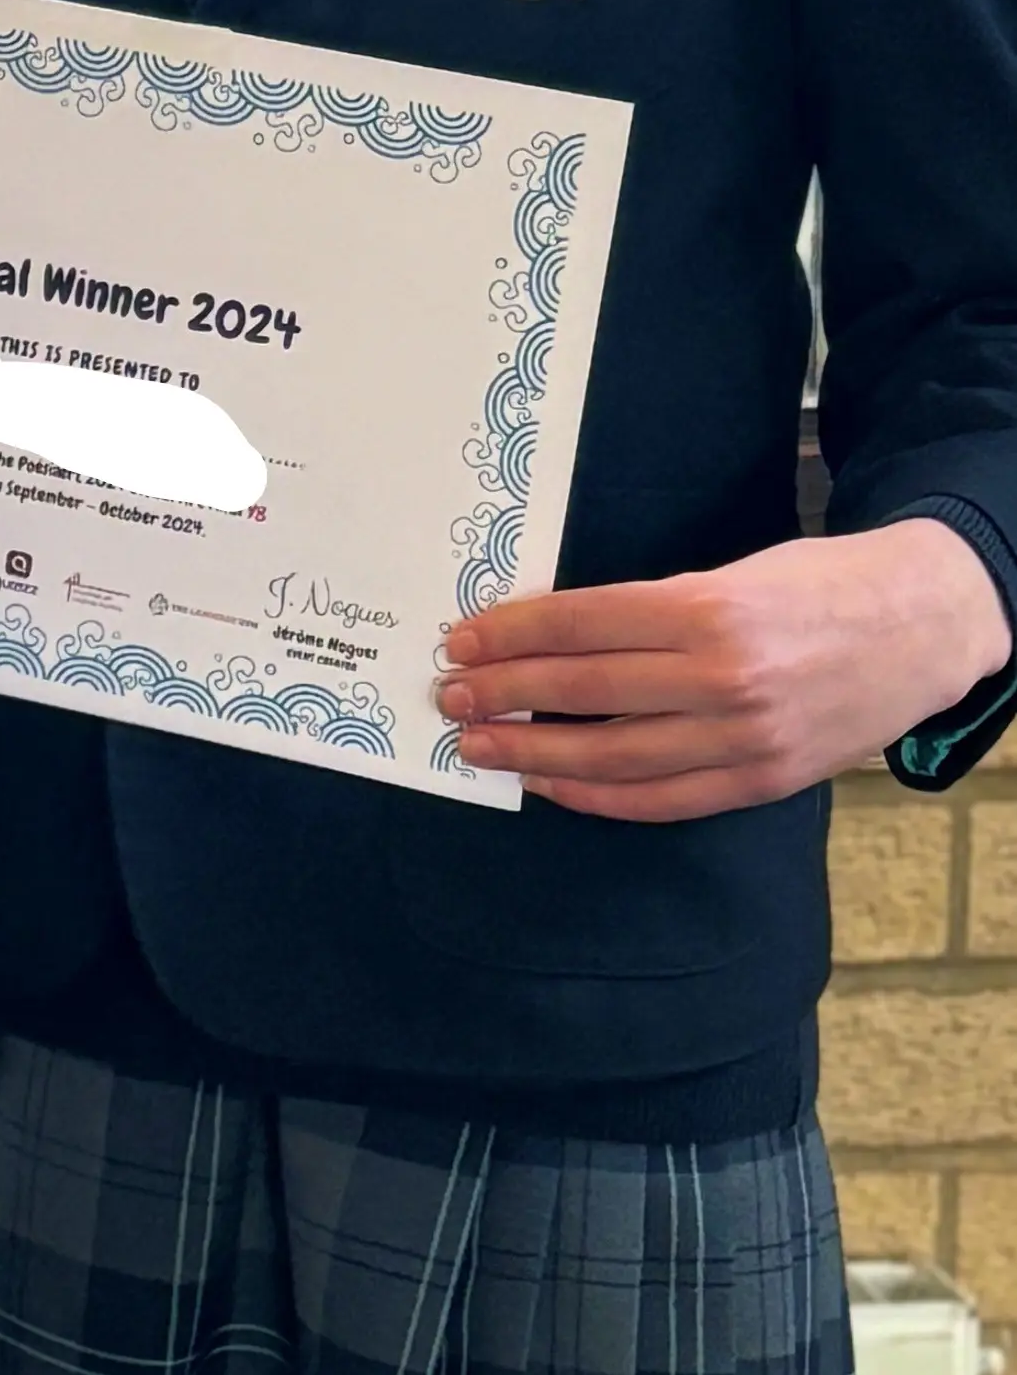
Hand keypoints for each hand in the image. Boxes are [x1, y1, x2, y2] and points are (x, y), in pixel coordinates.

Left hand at [439, 518, 1012, 821]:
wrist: (922, 627)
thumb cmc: (819, 589)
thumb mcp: (733, 574)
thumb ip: (651, 610)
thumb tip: (550, 635)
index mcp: (709, 611)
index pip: (581, 624)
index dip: (511, 635)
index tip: (462, 641)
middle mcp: (722, 678)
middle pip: (583, 689)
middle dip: (504, 694)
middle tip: (451, 696)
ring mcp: (742, 738)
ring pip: (610, 756)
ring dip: (532, 755)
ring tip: (480, 747)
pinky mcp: (760, 781)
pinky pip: (658, 799)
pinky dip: (595, 796)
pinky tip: (550, 784)